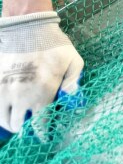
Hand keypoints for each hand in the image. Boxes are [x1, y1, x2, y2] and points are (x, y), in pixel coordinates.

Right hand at [0, 11, 83, 133]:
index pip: (41, 125)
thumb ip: (74, 82)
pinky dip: (1, 113)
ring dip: (12, 123)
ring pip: (4, 120)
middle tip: (32, 125)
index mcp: (43, 92)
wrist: (27, 28)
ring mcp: (5, 91)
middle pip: (20, 126)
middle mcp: (22, 96)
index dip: (43, 134)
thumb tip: (73, 100)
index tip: (45, 135)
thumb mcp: (74, 60)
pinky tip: (7, 110)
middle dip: (27, 129)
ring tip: (19, 119)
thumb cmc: (53, 44)